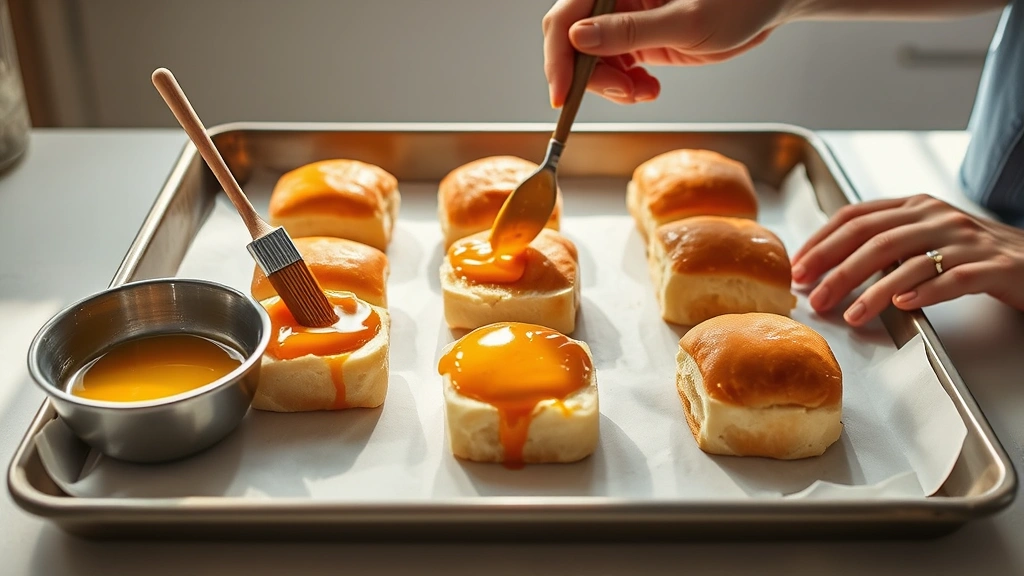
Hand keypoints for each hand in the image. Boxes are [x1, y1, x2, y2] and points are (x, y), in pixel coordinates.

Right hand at [542, 0, 789, 106]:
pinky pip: (613, 68)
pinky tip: (647, 89)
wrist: (766, 5)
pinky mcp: (637, 39)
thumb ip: (629, 31)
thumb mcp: (685, 21)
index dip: (558, 57)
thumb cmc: (738, 1)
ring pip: (591, 61)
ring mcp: (624, 20)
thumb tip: (578, 38)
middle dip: (590, 77)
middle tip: (623, 94)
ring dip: (610, 87)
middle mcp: (615, 0)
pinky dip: (624, 88)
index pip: (566, 17)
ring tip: (642, 93)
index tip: (563, 95)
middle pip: (573, 43)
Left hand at [791, 194, 1023, 326]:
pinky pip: (953, 278)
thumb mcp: (927, 239)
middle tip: (814, 296)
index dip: (822, 241)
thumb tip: (827, 266)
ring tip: (850, 314)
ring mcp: (967, 240)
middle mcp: (938, 217)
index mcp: (916, 207)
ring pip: (908, 260)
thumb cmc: (976, 255)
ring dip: (873, 290)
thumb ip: (885, 245)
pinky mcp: (994, 267)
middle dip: (837, 269)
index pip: (856, 217)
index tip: (798, 267)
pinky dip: (924, 291)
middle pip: (875, 239)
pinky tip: (902, 306)